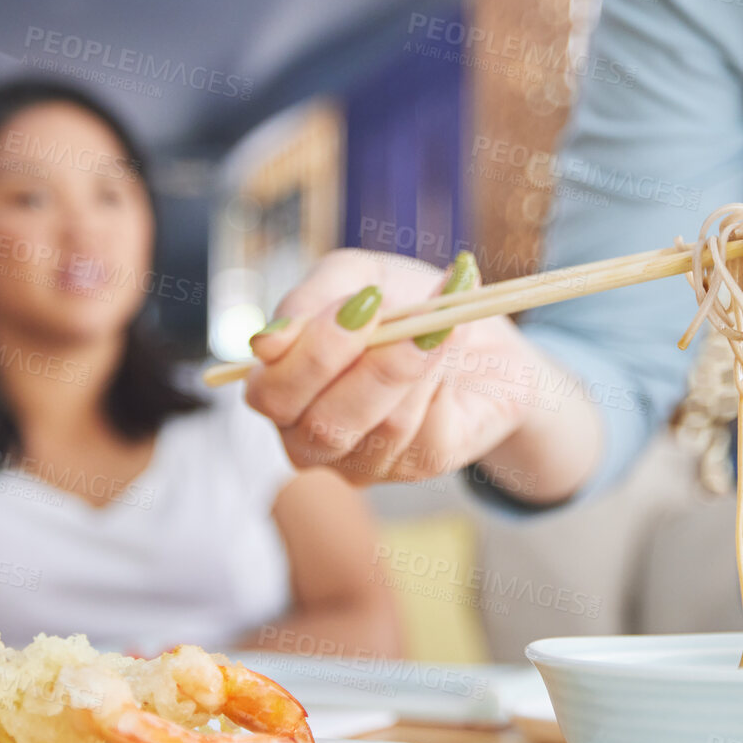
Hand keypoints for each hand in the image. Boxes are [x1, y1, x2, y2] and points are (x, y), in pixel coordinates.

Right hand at [243, 248, 585, 491]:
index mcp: (283, 392)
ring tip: (444, 313)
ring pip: (384, 427)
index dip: (311, 354)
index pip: (270, 396)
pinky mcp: (421, 465)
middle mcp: (313, 439)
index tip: (362, 301)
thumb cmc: (402, 302)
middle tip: (398, 311)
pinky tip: (457, 338)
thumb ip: (308, 301)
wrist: (478, 325)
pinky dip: (445, 375)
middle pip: (320, 427)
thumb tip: (264, 342)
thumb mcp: (353, 277)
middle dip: (366, 365)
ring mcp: (366, 461)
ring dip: (416, 361)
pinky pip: (429, 432)